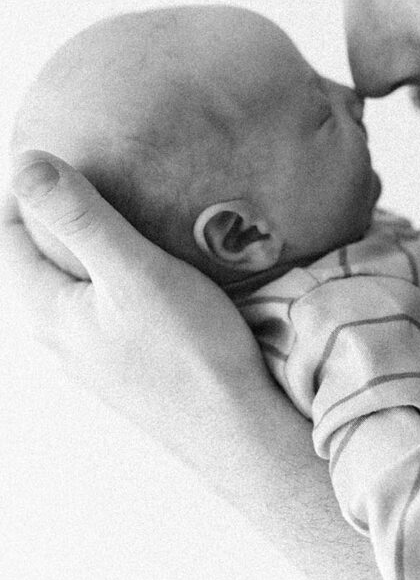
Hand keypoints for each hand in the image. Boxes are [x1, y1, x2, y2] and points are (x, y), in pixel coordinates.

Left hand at [2, 150, 269, 458]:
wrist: (236, 425)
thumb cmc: (189, 350)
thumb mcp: (134, 272)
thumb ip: (80, 218)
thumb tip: (24, 164)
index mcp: (47, 311)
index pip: (4, 236)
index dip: (22, 191)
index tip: (61, 155)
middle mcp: (59, 336)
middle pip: (35, 259)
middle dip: (55, 214)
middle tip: (94, 172)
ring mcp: (92, 354)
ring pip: (70, 283)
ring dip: (86, 245)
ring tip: (123, 210)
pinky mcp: (125, 362)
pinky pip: (100, 304)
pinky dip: (111, 273)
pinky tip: (148, 265)